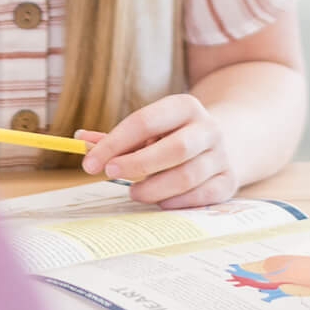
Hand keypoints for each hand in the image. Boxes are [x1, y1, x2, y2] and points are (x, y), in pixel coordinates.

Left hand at [78, 93, 231, 207]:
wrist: (227, 142)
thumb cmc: (174, 136)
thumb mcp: (151, 128)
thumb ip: (118, 137)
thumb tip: (80, 140)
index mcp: (185, 106)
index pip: (145, 121)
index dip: (114, 143)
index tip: (90, 163)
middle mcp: (208, 128)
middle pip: (174, 148)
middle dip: (137, 164)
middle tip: (111, 174)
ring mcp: (221, 156)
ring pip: (187, 176)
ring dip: (155, 188)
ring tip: (134, 192)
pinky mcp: (229, 182)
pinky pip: (202, 197)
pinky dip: (176, 202)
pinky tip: (160, 201)